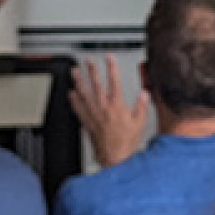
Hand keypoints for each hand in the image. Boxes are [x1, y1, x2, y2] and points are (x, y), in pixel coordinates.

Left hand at [70, 54, 148, 168]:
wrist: (115, 156)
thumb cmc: (127, 141)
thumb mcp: (140, 122)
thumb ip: (141, 106)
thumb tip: (144, 93)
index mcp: (117, 105)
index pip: (114, 81)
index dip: (112, 67)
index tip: (109, 58)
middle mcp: (103, 107)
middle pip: (96, 84)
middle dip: (92, 70)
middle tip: (88, 61)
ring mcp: (94, 114)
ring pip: (84, 94)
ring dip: (79, 81)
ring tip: (75, 72)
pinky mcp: (87, 122)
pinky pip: (78, 108)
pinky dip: (73, 100)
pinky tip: (70, 94)